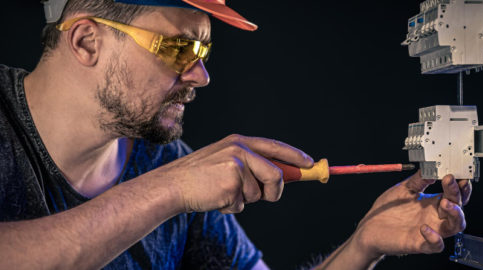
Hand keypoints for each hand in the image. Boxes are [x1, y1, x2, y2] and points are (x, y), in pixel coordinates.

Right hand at [150, 134, 313, 213]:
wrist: (173, 185)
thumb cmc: (200, 177)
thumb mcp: (226, 162)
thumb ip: (251, 165)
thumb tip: (281, 177)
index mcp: (239, 141)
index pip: (274, 146)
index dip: (295, 156)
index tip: (310, 164)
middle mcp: (240, 149)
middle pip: (276, 174)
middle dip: (275, 190)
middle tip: (269, 196)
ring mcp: (236, 165)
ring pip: (259, 193)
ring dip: (245, 200)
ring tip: (223, 192)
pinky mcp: (231, 182)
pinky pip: (243, 204)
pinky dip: (232, 207)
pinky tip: (216, 198)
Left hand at [351, 171, 471, 258]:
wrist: (370, 228)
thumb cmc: (388, 210)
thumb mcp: (404, 189)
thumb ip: (419, 179)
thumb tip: (431, 167)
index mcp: (433, 203)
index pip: (454, 195)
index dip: (459, 186)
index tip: (457, 174)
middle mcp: (435, 217)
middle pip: (458, 208)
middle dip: (458, 194)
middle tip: (450, 181)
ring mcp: (430, 231)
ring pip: (456, 227)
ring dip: (456, 214)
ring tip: (446, 202)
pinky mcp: (420, 244)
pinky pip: (436, 245)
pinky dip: (434, 238)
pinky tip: (424, 227)